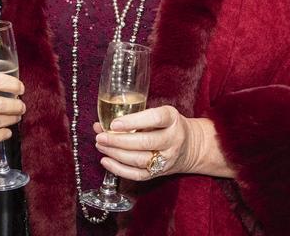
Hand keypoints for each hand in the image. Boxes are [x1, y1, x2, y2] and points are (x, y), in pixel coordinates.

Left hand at [94, 105, 233, 180]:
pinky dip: (119, 169)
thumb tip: (100, 124)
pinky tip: (106, 160)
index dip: (133, 122)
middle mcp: (172, 139)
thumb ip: (134, 117)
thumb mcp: (159, 114)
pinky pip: (138, 175)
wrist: (189, 146)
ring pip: (139, 160)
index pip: (154, 119)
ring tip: (101, 145)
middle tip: (101, 136)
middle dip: (118, 140)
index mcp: (172, 119)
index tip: (114, 123)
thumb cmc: (167, 126)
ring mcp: (167, 158)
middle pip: (144, 142)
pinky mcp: (159, 173)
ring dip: (116, 153)